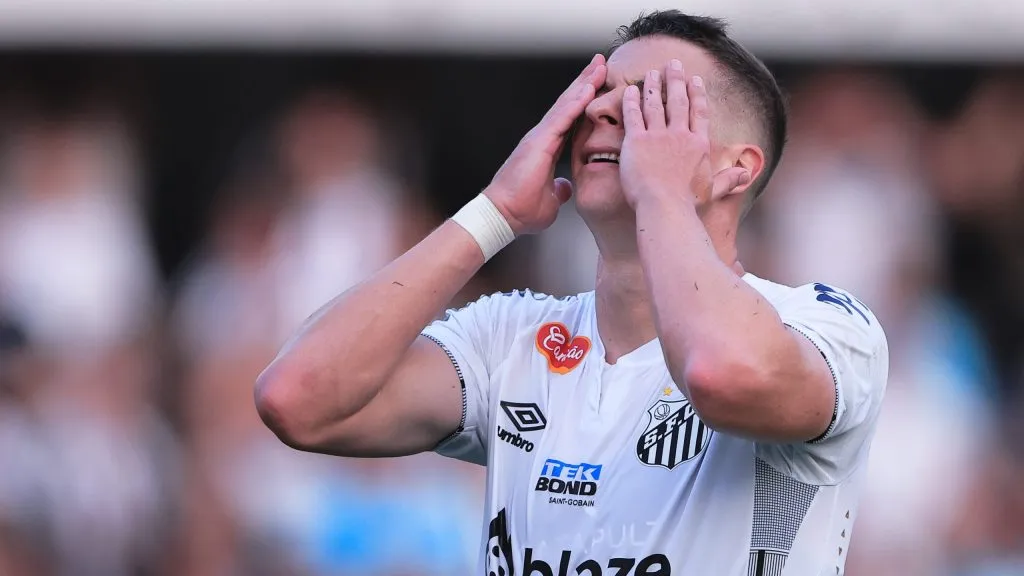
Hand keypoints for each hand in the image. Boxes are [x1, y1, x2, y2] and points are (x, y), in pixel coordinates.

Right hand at [484, 54, 606, 234]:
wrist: (504, 216)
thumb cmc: (522, 210)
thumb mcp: (550, 199)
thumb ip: (558, 190)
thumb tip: (565, 188)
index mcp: (547, 148)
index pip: (571, 118)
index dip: (584, 100)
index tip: (598, 84)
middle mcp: (543, 137)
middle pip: (568, 104)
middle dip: (585, 82)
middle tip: (601, 62)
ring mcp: (539, 137)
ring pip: (566, 105)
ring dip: (584, 84)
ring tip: (599, 66)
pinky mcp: (538, 142)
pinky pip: (561, 118)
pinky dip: (576, 102)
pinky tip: (588, 88)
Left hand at [618, 60, 749, 211]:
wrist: (665, 208)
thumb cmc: (688, 203)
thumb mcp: (713, 189)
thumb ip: (729, 179)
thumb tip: (747, 175)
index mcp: (699, 144)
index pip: (699, 112)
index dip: (697, 94)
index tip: (696, 79)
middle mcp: (680, 135)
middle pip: (679, 101)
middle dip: (676, 80)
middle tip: (673, 63)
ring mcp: (658, 136)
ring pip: (656, 104)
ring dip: (654, 86)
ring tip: (652, 73)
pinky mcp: (637, 141)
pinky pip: (633, 115)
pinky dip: (631, 101)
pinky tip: (630, 90)